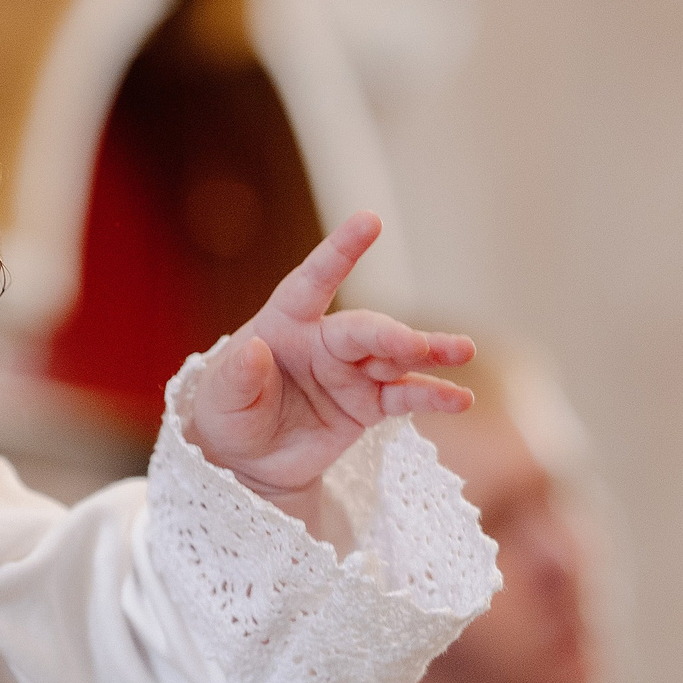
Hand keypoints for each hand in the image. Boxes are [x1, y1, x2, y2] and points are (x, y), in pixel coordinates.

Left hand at [185, 211, 474, 531]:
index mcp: (284, 324)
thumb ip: (237, 378)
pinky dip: (433, 396)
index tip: (369, 221)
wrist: (248, 461)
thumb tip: (254, 351)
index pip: (313, 282)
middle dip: (389, 335)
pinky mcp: (370, 403)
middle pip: (363, 329)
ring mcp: (352, 371)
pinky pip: (406, 396)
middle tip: (412, 345)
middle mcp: (324, 341)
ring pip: (396, 355)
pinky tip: (460, 399)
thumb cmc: (228, 416)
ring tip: (461, 351)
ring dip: (429, 352)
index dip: (339, 252)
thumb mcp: (221, 401)